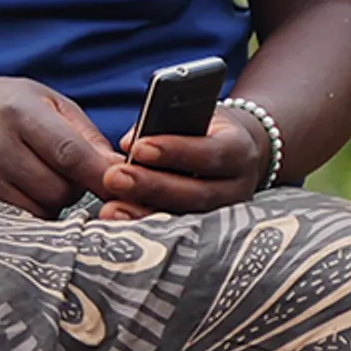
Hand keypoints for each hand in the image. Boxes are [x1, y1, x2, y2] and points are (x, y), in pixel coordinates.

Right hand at [0, 76, 118, 214]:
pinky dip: (30, 211)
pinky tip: (25, 191)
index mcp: (19, 112)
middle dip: (74, 189)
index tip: (125, 187)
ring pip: (38, 210)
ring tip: (42, 179)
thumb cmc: (4, 105)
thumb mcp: (48, 103)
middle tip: (66, 174)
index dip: (101, 175)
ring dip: (51, 202)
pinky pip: (16, 218)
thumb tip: (121, 171)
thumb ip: (86, 136)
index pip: (69, 154)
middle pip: (56, 190)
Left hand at [99, 109, 267, 220]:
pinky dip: (146, 228)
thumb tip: (129, 144)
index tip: (139, 148)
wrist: (235, 154)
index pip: (210, 152)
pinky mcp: (209, 231)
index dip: (176, 151)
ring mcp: (226, 214)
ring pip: (187, 219)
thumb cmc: (206, 130)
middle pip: (196, 192)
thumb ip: (164, 124)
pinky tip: (121, 222)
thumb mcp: (194, 116)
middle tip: (115, 178)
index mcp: (239, 150)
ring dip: (145, 214)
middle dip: (152, 186)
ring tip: (112, 209)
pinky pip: (178, 234)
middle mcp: (238, 186)